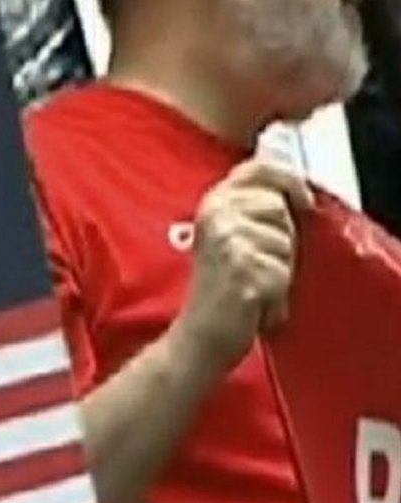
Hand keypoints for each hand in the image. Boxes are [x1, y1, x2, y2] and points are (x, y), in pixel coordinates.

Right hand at [172, 159, 314, 373]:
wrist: (200, 334)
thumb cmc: (219, 290)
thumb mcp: (228, 237)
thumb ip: (251, 210)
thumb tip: (293, 191)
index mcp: (212, 203)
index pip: (256, 168)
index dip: (287, 180)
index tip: (302, 200)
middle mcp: (216, 215)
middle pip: (279, 207)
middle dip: (281, 238)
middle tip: (256, 265)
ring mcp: (229, 240)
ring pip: (286, 242)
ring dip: (280, 269)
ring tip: (253, 284)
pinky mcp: (244, 268)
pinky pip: (283, 274)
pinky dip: (277, 295)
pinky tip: (254, 302)